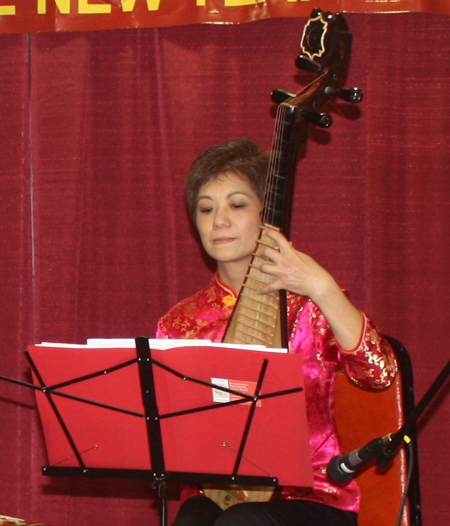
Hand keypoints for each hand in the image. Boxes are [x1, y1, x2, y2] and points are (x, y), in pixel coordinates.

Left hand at [258, 227, 363, 350]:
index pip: (279, 238)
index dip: (270, 233)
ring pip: (264, 268)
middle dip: (263, 253)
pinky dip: (264, 290)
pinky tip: (259, 292)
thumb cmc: (313, 269)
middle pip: (267, 252)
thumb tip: (289, 244)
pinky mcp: (283, 283)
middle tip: (264, 255)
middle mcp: (284, 261)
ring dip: (262, 268)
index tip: (266, 232)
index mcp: (291, 252)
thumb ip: (294, 251)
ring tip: (263, 268)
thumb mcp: (304, 257)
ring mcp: (282, 272)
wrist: (318, 283)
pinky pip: (269, 287)